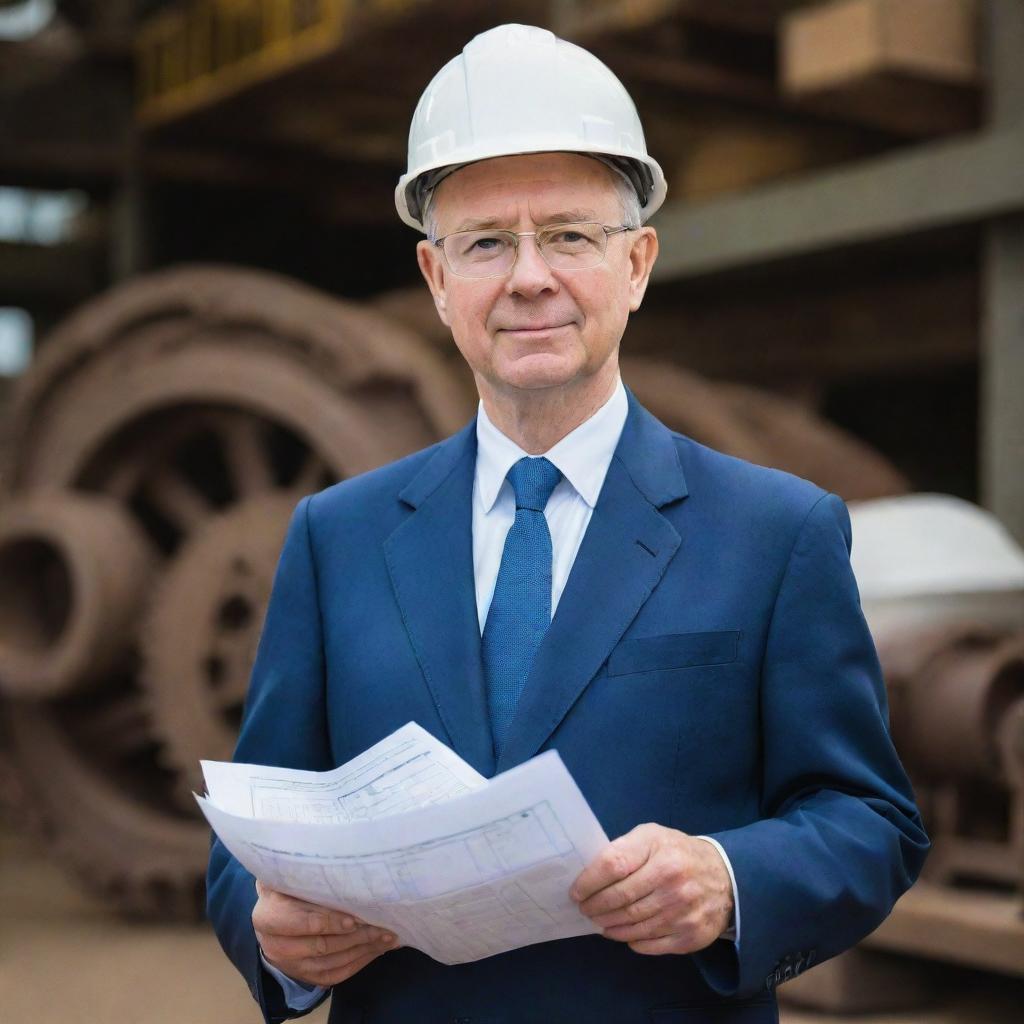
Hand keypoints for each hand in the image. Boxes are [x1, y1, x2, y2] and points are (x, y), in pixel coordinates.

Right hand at [252, 880, 398, 986]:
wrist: (274, 909)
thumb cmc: (289, 883)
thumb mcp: (292, 873)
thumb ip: (311, 874)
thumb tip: (348, 866)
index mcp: (267, 916)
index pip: (300, 923)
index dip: (328, 922)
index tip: (355, 918)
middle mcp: (274, 945)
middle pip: (320, 946)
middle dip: (356, 937)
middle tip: (383, 927)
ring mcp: (289, 965)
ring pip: (330, 963)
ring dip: (363, 951)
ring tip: (387, 937)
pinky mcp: (303, 975)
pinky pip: (334, 975)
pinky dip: (359, 962)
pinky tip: (377, 949)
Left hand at [570, 824, 732, 954]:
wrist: (726, 877)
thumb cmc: (677, 852)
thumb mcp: (652, 836)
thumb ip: (624, 849)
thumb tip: (590, 875)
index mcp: (659, 849)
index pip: (612, 866)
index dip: (588, 881)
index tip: (575, 892)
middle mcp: (672, 879)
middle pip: (619, 899)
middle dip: (594, 907)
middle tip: (585, 909)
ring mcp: (682, 910)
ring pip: (632, 925)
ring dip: (609, 926)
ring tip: (599, 921)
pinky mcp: (690, 935)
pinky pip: (649, 944)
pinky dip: (631, 940)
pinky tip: (623, 933)